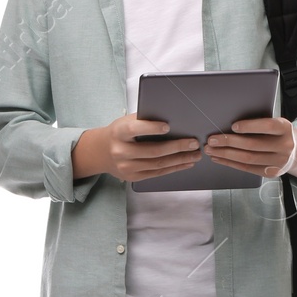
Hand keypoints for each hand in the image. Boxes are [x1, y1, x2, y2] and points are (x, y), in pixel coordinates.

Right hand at [75, 113, 201, 181]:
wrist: (101, 152)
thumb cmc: (119, 133)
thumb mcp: (125, 122)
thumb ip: (143, 120)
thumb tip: (172, 119)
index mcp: (118, 133)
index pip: (134, 129)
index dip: (151, 128)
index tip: (168, 126)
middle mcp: (120, 151)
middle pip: (153, 151)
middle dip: (177, 147)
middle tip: (193, 143)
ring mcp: (126, 167)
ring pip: (158, 164)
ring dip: (180, 159)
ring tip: (195, 154)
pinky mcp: (133, 177)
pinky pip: (157, 173)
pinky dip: (174, 168)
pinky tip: (185, 163)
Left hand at [205, 117, 296, 177]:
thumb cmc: (278, 133)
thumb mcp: (275, 123)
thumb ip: (259, 123)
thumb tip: (227, 123)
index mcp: (285, 128)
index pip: (268, 126)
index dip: (250, 126)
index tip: (233, 126)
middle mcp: (285, 145)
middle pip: (253, 145)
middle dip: (229, 142)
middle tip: (211, 140)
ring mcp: (279, 161)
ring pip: (248, 159)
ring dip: (225, 154)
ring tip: (210, 150)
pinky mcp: (272, 172)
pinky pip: (248, 168)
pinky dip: (230, 163)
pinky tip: (218, 158)